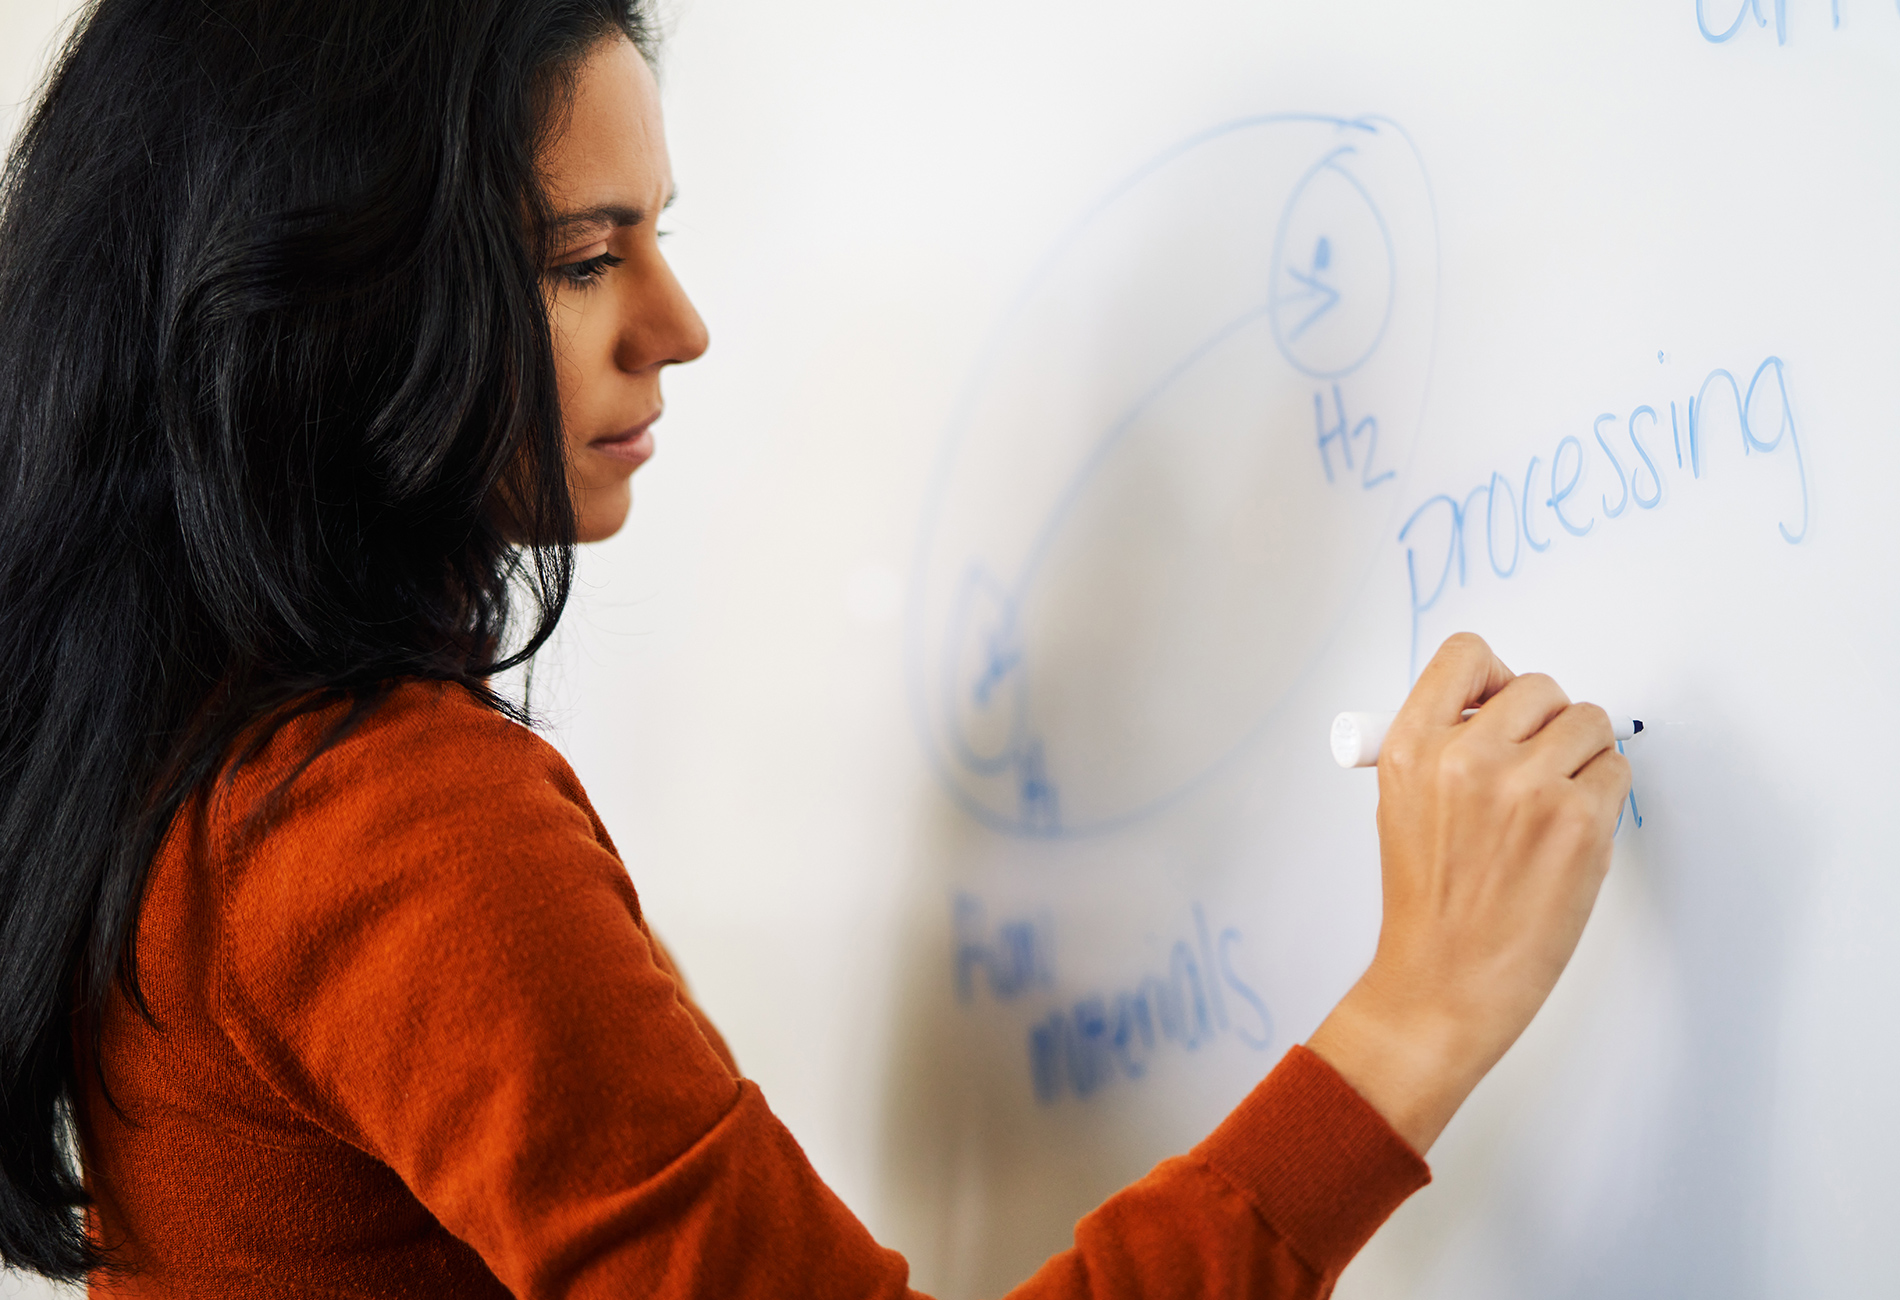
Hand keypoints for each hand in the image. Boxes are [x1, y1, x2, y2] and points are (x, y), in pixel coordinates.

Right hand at [1306, 632, 1629, 1153]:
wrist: (1445, 982)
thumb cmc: (1428, 903)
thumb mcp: (1402, 806)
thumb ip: (1441, 747)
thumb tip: (1498, 706)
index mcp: (1410, 747)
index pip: (1466, 655)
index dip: (1494, 675)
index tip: (1500, 703)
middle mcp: (1466, 757)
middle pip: (1540, 687)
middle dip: (1546, 724)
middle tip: (1536, 768)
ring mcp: (1526, 787)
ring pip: (1589, 721)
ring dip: (1581, 755)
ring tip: (1553, 804)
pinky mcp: (1578, 822)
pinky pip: (1615, 770)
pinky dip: (1602, 796)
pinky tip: (1570, 834)